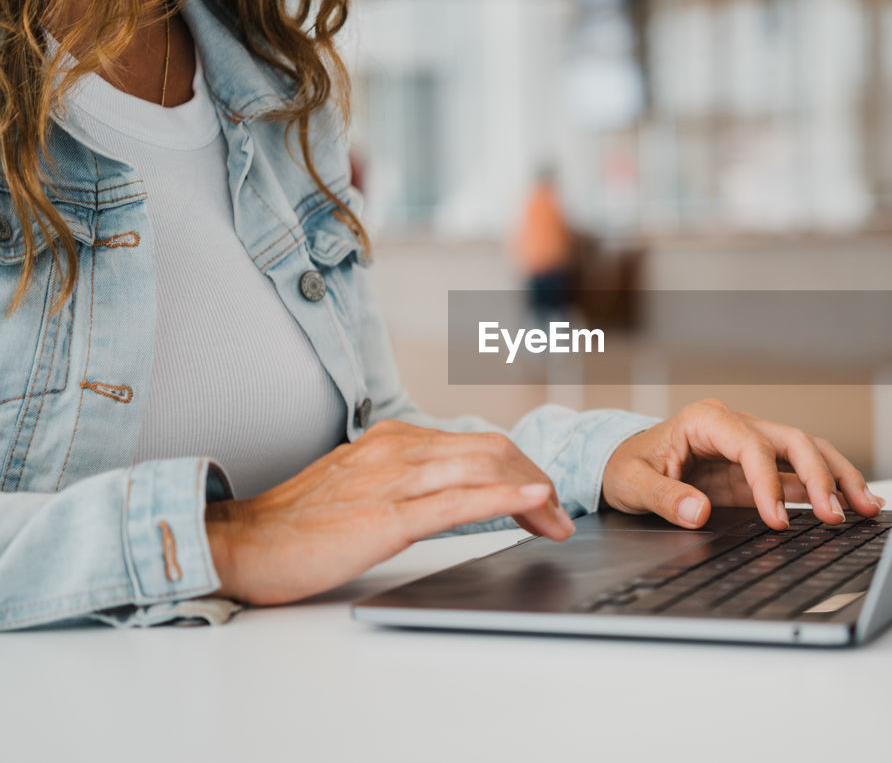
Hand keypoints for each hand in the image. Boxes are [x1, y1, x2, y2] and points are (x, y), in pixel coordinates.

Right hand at [205, 420, 575, 604]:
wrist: (242, 544)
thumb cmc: (298, 524)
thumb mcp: (363, 487)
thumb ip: (407, 481)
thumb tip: (455, 493)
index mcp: (395, 439)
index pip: (477, 444)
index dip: (520, 470)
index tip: (542, 500)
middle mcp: (399, 449)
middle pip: (492, 451)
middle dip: (535, 480)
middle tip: (558, 518)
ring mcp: (393, 479)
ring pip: (483, 470)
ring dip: (531, 495)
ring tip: (556, 522)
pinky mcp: (386, 516)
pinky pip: (457, 502)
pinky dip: (503, 499)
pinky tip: (532, 502)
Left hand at [602, 399, 884, 529]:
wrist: (622, 462)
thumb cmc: (627, 466)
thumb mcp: (633, 483)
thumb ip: (664, 497)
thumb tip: (698, 512)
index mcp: (708, 420)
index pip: (752, 446)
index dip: (769, 482)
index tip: (777, 520)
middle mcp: (738, 426)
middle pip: (793, 441)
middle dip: (821, 477)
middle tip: (836, 516)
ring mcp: (753, 445)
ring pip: (808, 453)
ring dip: (838, 479)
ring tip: (867, 508)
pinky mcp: (760, 468)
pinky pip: (800, 474)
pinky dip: (826, 489)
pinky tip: (851, 507)